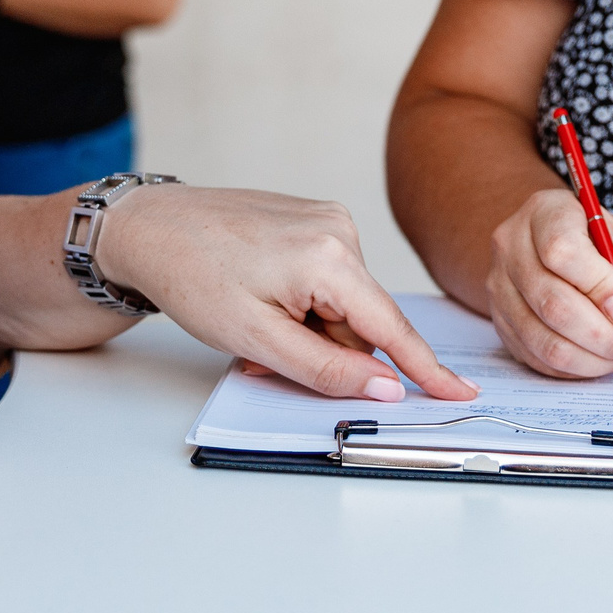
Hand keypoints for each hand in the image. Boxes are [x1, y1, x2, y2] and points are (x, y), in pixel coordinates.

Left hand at [96, 185, 478, 404]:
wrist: (150, 226)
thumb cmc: (191, 276)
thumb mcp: (255, 339)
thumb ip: (325, 369)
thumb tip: (386, 388)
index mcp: (329, 256)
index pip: (391, 328)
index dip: (427, 369)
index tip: (462, 393)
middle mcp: (339, 228)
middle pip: (360, 322)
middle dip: (323, 350)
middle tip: (262, 353)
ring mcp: (326, 219)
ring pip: (341, 306)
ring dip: (308, 328)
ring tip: (254, 319)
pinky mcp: (312, 219)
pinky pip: (325, 282)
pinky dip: (301, 304)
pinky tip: (261, 296)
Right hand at [483, 187, 612, 378]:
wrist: (562, 249)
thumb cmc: (602, 245)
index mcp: (545, 212)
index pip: (562, 251)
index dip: (599, 287)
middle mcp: (511, 245)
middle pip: (552, 302)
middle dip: (601, 334)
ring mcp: (498, 285)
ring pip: (542, 338)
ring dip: (590, 357)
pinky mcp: (499, 320)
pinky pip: (535, 357)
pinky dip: (573, 368)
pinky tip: (596, 357)